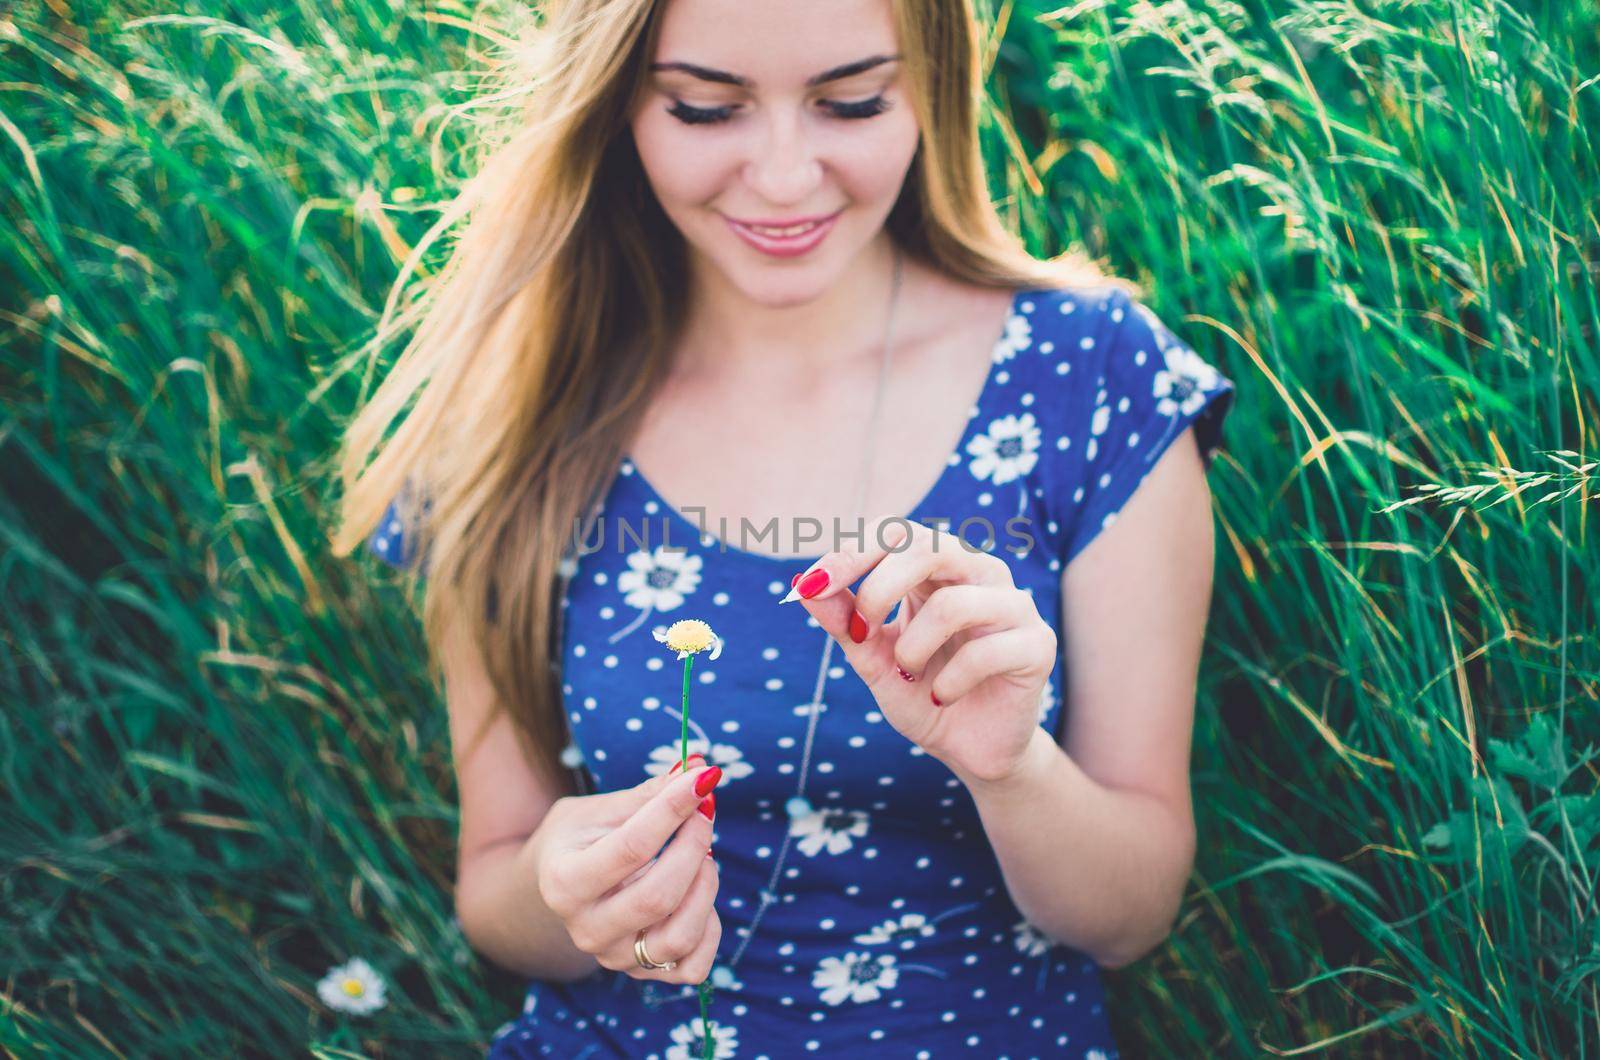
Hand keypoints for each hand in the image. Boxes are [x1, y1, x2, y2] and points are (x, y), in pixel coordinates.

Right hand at [530, 754, 724, 984]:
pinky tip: (700, 895)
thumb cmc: (580, 839)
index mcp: (565, 881)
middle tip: (705, 812)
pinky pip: (693, 966)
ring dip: (706, 887)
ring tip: (703, 855)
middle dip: (694, 846)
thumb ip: (648, 794)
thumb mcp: (600, 809)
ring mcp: (615, 957)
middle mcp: (586, 929)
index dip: (674, 808)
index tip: (703, 777)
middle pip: (659, 896)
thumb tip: (698, 766)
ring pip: (680, 936)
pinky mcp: (643, 973)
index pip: (632, 846)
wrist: (558, 889)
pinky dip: (711, 929)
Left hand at [783, 517, 1056, 784]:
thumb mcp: (872, 659)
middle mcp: (979, 574)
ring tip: (910, 675)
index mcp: (938, 567)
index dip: (853, 552)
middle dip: (880, 589)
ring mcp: (1014, 606)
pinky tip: (942, 698)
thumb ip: (844, 622)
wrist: (970, 749)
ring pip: (955, 604)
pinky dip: (948, 682)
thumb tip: (801, 585)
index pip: (897, 532)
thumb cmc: (921, 692)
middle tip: (860, 633)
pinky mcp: (1037, 645)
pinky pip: (985, 652)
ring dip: (914, 648)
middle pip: (929, 547)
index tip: (813, 585)